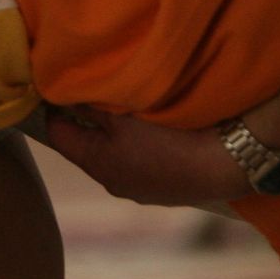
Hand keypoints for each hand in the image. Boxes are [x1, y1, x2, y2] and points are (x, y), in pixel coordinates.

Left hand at [43, 108, 248, 206]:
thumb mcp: (122, 115)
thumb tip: (63, 96)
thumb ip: (89, 105)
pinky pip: (141, 164)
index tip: (57, 87)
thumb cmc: (167, 138)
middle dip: (86, 122)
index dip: (54, 110)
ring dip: (115, 136)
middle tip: (91, 93)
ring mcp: (141, 191)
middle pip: (88, 147)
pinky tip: (154, 133)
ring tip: (124, 111)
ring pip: (116, 156)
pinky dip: (140, 147)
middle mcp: (114, 183)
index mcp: (97, 165)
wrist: (225, 164)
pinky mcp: (165, 191)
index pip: (58, 136)